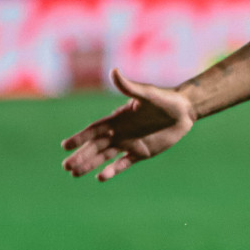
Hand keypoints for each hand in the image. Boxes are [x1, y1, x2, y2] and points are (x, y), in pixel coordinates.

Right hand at [60, 69, 196, 181]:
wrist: (184, 111)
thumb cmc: (165, 99)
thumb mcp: (147, 93)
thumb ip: (129, 86)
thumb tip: (114, 71)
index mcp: (117, 118)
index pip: (93, 129)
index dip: (80, 137)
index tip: (65, 145)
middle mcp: (120, 131)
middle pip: (95, 146)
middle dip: (81, 156)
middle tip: (65, 167)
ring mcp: (130, 143)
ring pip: (105, 156)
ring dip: (90, 165)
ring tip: (74, 174)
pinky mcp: (141, 153)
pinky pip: (124, 163)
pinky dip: (112, 171)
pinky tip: (100, 178)